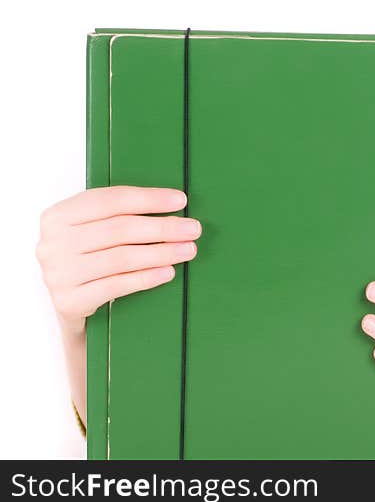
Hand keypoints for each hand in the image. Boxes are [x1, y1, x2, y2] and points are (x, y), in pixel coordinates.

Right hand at [35, 185, 201, 334]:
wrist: (71, 302)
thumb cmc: (90, 256)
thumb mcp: (95, 228)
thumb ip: (121, 214)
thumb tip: (173, 203)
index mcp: (58, 215)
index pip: (110, 200)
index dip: (149, 199)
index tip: (180, 201)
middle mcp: (53, 243)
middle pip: (119, 230)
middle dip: (162, 228)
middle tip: (193, 229)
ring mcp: (58, 273)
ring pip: (121, 258)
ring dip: (161, 253)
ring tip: (188, 250)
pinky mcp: (70, 301)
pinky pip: (116, 286)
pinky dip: (146, 277)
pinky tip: (168, 271)